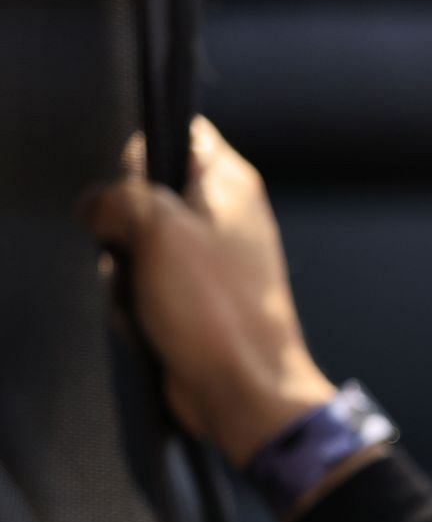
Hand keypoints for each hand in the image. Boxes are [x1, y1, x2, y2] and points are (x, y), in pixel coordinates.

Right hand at [80, 116, 337, 467]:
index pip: (177, 132)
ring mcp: (207, 262)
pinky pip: (140, 290)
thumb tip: (97, 205)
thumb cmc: (215, 307)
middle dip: (120, 229)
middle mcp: (223, 218)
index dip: (140, 153)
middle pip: (140, 197)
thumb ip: (119, 197)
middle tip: (133, 252)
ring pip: (131, 247)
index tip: (130, 185)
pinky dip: (134, 307)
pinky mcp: (192, 303)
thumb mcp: (158, 228)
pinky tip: (147, 325)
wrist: (244, 390)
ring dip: (123, 276)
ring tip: (145, 298)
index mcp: (229, 184)